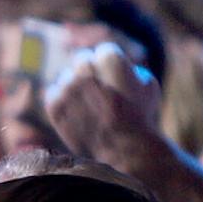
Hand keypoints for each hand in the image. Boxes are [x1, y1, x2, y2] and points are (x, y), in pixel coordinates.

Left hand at [44, 44, 161, 159]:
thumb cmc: (142, 119)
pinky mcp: (55, 104)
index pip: (103, 51)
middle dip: (88, 72)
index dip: (108, 64)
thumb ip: (132, 70)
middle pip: (81, 60)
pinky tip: (76, 115)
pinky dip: (62, 104)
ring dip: (75, 89)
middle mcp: (85, 68)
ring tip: (88, 108)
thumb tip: (124, 66)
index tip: (110, 77)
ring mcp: (68, 86)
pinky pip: (53, 95)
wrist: (126, 150)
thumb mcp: (149, 87)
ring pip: (66, 78)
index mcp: (109, 58)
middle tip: (95, 89)